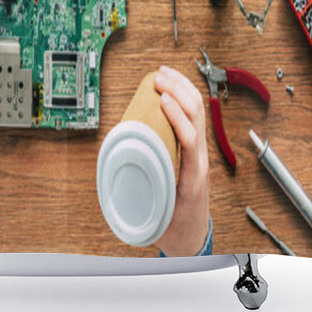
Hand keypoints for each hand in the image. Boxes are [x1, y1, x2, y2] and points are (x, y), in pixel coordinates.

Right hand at [153, 65, 209, 255]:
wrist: (192, 237)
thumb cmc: (171, 226)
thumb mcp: (152, 214)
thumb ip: (134, 195)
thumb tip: (109, 173)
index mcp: (192, 177)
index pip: (191, 140)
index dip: (178, 117)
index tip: (161, 100)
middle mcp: (201, 160)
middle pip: (198, 116)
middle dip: (179, 91)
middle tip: (156, 78)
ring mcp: (202, 152)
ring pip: (199, 111)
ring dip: (183, 87)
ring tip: (163, 73)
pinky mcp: (198, 147)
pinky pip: (196, 115)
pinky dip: (184, 95)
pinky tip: (171, 86)